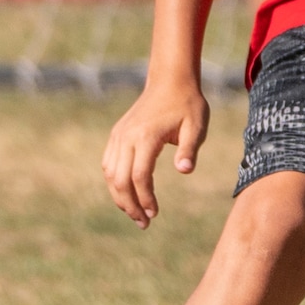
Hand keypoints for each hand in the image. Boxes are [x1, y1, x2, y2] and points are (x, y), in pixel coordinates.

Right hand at [100, 75, 209, 223]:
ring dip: (120, 197)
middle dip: (130, 205)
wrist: (170, 81)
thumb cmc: (188, 105)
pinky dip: (114, 182)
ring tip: (136, 214)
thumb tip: (184, 170)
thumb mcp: (197, 126)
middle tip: (144, 223)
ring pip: (110, 173)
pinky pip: (108, 164)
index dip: (145, 198)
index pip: (139, 176)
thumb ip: (190, 149)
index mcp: (146, 136)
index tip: (155, 214)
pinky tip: (127, 195)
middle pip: (119, 179)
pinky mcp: (117, 135)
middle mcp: (127, 136)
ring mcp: (119, 135)